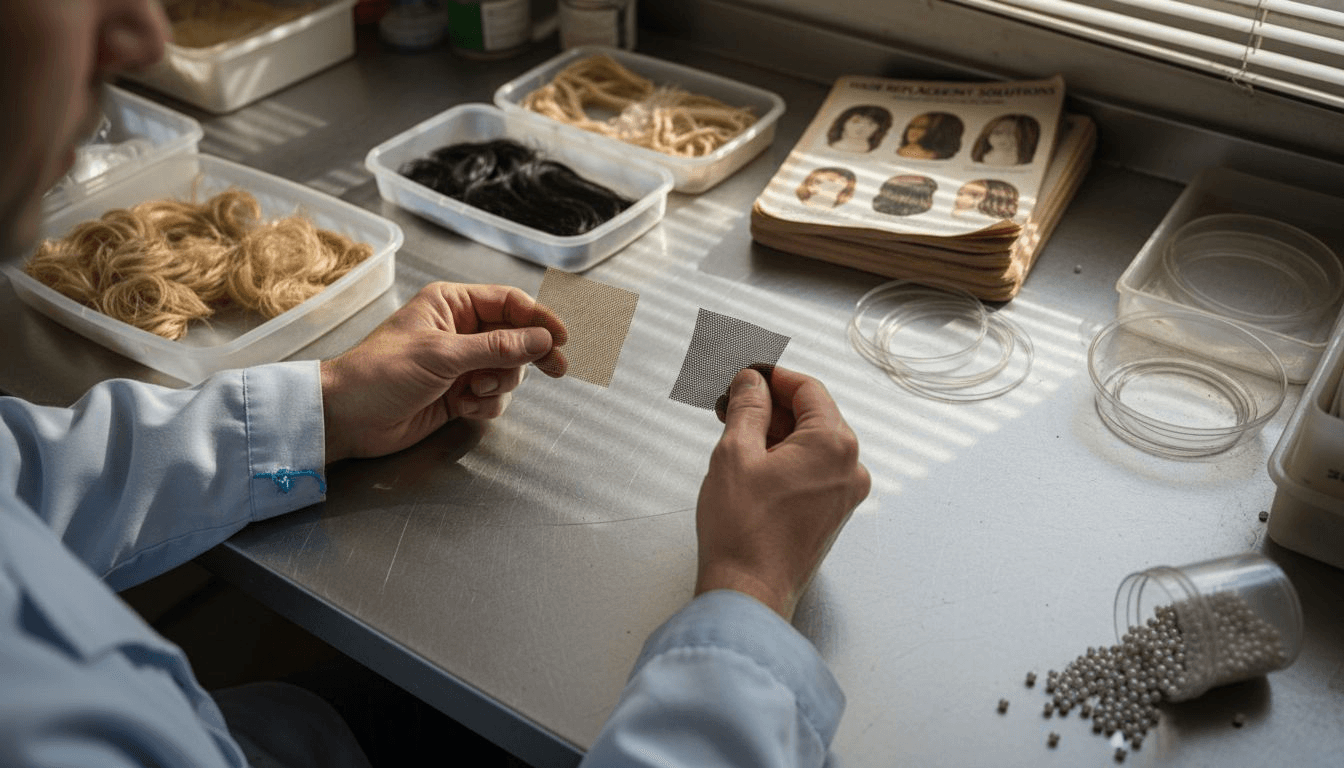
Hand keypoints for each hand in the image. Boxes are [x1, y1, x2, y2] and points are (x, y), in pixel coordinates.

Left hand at [320, 282, 566, 462]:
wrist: (347, 418)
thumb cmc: (381, 373)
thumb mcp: (442, 355)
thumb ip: (496, 347)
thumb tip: (543, 339)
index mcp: (452, 304)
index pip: (509, 303)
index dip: (540, 319)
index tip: (562, 338)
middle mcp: (460, 330)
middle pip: (516, 337)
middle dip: (529, 356)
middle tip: (558, 369)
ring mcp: (461, 364)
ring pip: (508, 371)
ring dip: (500, 385)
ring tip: (473, 393)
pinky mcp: (459, 394)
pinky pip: (493, 397)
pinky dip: (486, 405)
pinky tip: (463, 407)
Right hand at [695, 366, 870, 620]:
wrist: (748, 593)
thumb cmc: (744, 532)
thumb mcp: (735, 453)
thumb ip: (746, 407)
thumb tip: (750, 382)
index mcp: (834, 445)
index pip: (808, 389)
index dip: (773, 376)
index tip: (746, 375)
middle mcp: (849, 468)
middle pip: (813, 415)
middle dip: (771, 404)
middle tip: (732, 402)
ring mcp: (844, 494)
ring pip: (811, 443)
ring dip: (775, 431)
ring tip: (734, 432)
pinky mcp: (831, 514)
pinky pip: (812, 470)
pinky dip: (785, 458)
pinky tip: (752, 462)